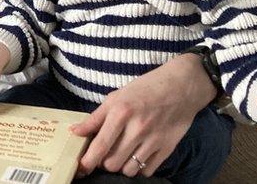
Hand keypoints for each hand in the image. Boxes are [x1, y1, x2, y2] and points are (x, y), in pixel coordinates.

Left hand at [70, 53, 214, 177]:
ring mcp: (154, 140)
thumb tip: (75, 131)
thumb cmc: (145, 89)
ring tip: (121, 155)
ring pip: (129, 170)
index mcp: (121, 112)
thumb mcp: (116, 97)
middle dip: (104, 163)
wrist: (181, 86)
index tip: (81, 168)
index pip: (100, 145)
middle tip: (104, 155)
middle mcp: (137, 128)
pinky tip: (137, 156)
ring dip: (121, 167)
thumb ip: (95, 117)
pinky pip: (147, 170)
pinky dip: (139, 168)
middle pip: (112, 163)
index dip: (87, 161)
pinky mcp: (168, 148)